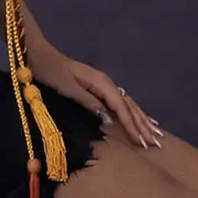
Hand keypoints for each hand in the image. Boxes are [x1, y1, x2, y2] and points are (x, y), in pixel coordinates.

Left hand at [28, 46, 164, 151]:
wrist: (41, 55)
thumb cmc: (51, 71)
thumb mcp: (66, 87)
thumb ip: (87, 101)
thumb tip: (107, 117)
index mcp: (100, 82)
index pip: (120, 107)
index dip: (130, 124)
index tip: (140, 141)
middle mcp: (106, 83)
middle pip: (129, 106)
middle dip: (142, 125)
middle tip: (155, 143)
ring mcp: (104, 84)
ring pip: (128, 104)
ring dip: (142, 120)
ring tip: (156, 133)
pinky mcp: (99, 88)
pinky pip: (121, 102)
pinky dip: (133, 112)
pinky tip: (141, 118)